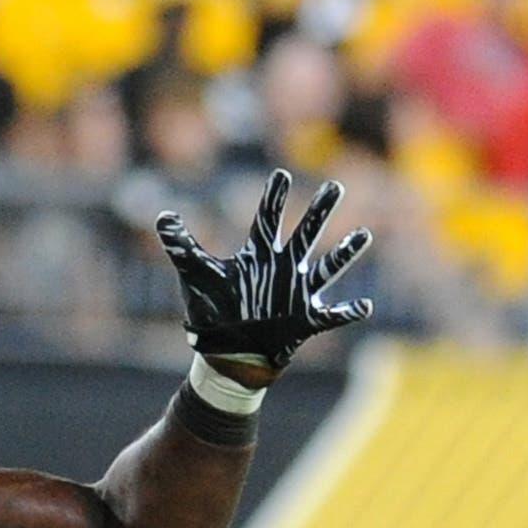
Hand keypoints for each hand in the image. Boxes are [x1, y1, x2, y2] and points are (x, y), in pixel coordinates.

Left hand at [153, 170, 373, 372]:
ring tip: (364, 235)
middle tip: (335, 186)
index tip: (281, 175)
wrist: (226, 352)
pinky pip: (333, 314)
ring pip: (328, 267)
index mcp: (258, 255)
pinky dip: (348, 312)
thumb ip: (182, 247)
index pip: (268, 219)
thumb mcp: (195, 276)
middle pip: (305, 233)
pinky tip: (364, 306)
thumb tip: (163, 217)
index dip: (274, 198)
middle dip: (320, 211)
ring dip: (345, 253)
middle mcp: (283, 267)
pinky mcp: (307, 319)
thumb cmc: (212, 312)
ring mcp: (298, 291)